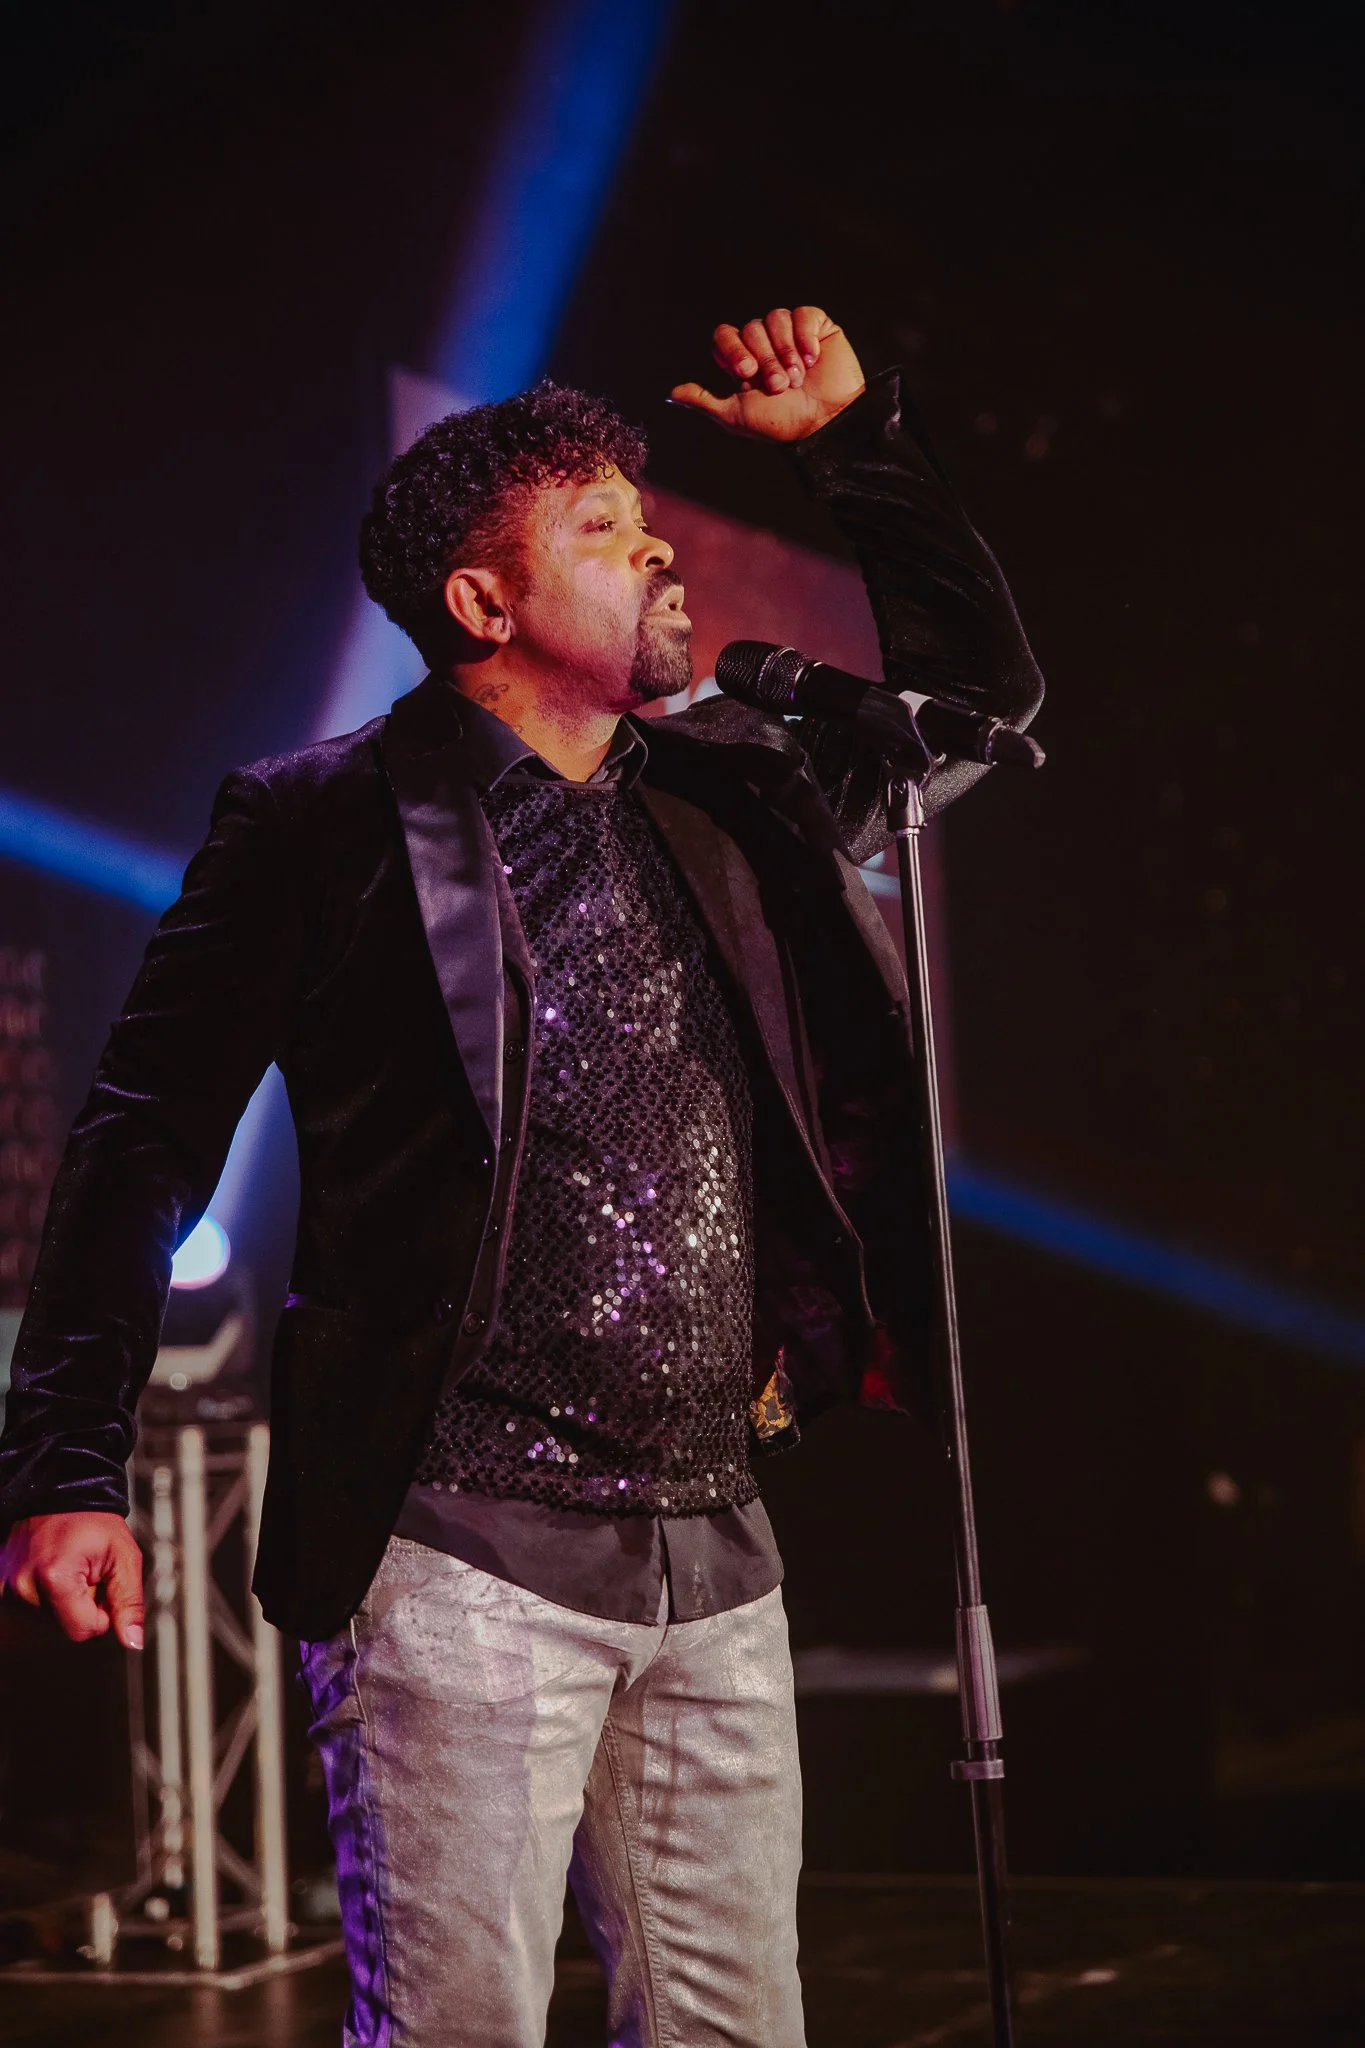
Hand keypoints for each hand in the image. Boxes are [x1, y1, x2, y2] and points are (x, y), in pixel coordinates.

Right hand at [0, 1511, 144, 1647]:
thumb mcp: (123, 1557)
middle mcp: (22, 1588)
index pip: (83, 1631)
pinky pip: (26, 1619)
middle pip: (61, 1632)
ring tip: (67, 1576)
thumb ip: (128, 1602)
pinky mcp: (0, 1590)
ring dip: (61, 1609)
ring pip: (44, 1628)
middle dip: (80, 1610)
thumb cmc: (93, 1523)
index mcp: (54, 1578)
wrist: (59, 1495)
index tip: (101, 1585)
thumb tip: (132, 1643)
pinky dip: (43, 1606)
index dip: (101, 1614)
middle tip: (84, 1575)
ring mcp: (6, 1590)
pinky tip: (50, 1582)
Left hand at [670, 305, 865, 442]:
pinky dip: (806, 337)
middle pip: (750, 328)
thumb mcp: (736, 415)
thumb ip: (704, 401)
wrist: (824, 423)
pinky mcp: (817, 327)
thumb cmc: (782, 423)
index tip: (746, 374)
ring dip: (785, 352)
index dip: (733, 350)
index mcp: (744, 361)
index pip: (724, 336)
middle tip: (779, 386)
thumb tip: (671, 394)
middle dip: (765, 360)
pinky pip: (803, 314)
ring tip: (797, 377)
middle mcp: (765, 344)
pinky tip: (813, 359)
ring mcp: (791, 333)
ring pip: (775, 319)